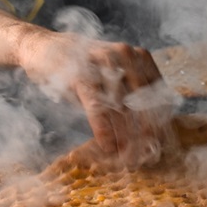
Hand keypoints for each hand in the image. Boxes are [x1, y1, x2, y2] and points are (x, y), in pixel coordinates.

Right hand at [20, 31, 177, 167]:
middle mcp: (124, 55)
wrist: (43, 47)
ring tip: (128, 159)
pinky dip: (104, 130)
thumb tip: (151, 132)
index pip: (160, 93)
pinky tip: (108, 146)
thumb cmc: (83, 67)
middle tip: (147, 157)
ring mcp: (101, 63)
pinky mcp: (79, 74)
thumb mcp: (112, 75)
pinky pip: (97, 107)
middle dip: (147, 134)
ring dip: (126, 137)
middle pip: (144, 102)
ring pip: (122, 108)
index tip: (163, 144)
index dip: (164, 121)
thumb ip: (132, 95)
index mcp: (138, 56)